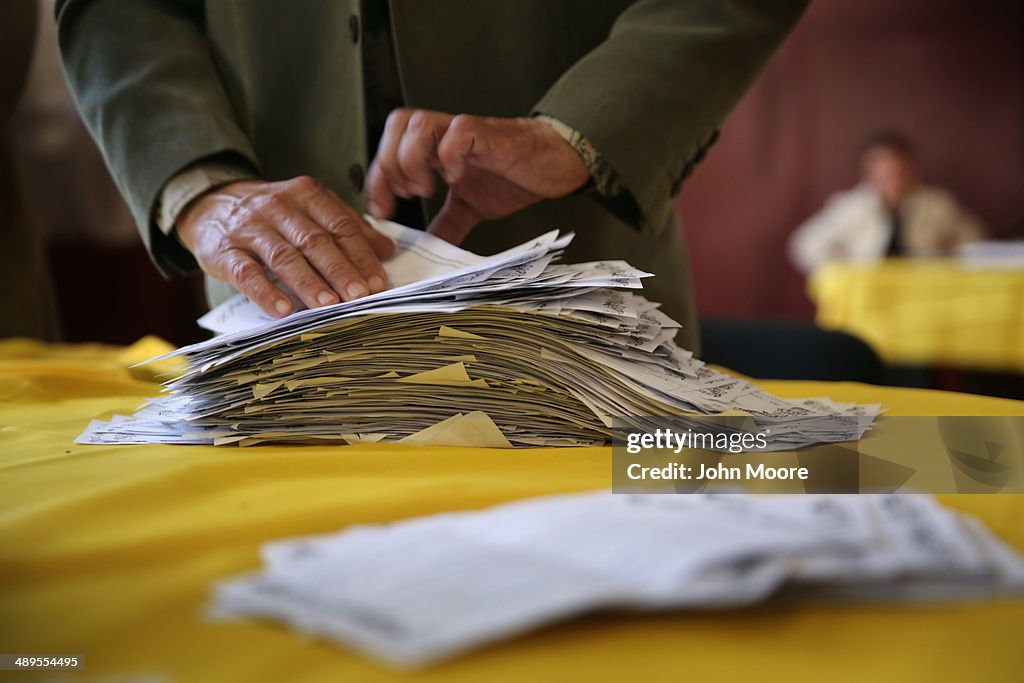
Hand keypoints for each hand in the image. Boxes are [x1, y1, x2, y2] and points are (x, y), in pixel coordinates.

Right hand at [175, 176, 394, 316]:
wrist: (210, 203)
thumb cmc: (271, 213)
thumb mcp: (309, 208)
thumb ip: (347, 226)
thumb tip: (386, 249)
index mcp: (306, 194)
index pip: (340, 225)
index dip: (360, 255)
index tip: (377, 282)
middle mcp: (279, 207)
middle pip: (315, 241)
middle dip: (340, 270)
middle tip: (358, 295)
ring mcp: (250, 228)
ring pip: (284, 256)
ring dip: (309, 283)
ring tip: (329, 305)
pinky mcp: (225, 250)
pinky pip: (246, 272)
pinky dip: (265, 292)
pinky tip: (282, 309)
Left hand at [367, 109, 589, 244]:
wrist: (552, 164)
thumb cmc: (512, 175)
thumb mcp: (469, 207)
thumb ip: (445, 225)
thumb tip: (426, 252)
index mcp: (435, 149)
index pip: (389, 149)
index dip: (377, 179)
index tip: (381, 211)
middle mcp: (444, 135)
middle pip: (397, 126)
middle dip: (391, 165)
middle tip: (406, 195)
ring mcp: (463, 132)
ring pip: (418, 125)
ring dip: (413, 159)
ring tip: (426, 187)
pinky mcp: (486, 133)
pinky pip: (456, 133)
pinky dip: (449, 157)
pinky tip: (456, 178)